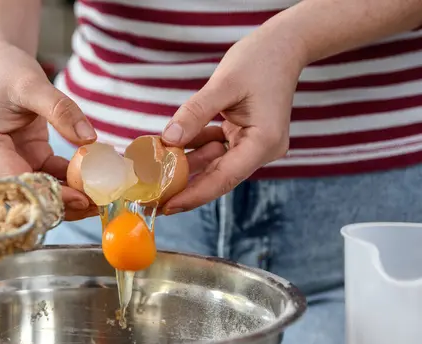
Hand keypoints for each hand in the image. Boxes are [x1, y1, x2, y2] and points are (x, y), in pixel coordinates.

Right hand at [0, 41, 98, 219]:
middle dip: (62, 202)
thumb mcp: (33, 85)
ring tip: (99, 200)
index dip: (48, 193)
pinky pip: (52, 176)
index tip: (79, 198)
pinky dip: (72, 181)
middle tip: (96, 205)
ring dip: (70, 196)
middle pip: (29, 193)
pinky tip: (94, 183)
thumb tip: (88, 139)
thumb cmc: (6, 71)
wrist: (0, 63)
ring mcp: (13, 161)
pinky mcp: (29, 158)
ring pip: (42, 190)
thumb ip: (61, 110)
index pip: (17, 180)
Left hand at [161, 27, 306, 213]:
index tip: (167, 206)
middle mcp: (262, 150)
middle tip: (153, 199)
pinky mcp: (245, 136)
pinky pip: (216, 149)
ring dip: (186, 165)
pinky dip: (194, 147)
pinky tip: (170, 146)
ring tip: (154, 172)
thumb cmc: (260, 59)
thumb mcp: (224, 84)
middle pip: (218, 176)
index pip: (224, 178)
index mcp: (264, 142)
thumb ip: (196, 113)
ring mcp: (254, 144)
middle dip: (185, 185)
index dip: (194, 194)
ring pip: (214, 164)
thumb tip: (168, 139)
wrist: (283, 45)